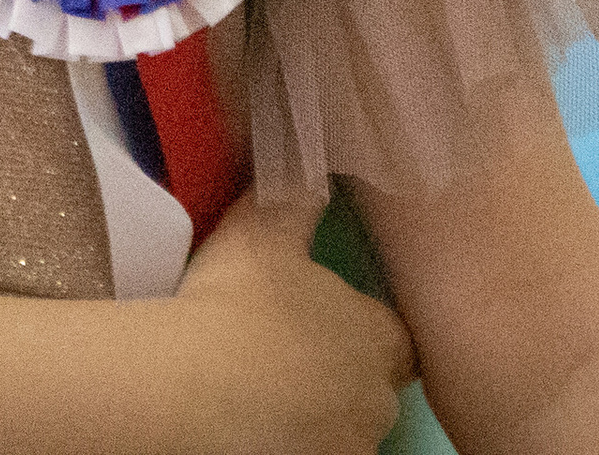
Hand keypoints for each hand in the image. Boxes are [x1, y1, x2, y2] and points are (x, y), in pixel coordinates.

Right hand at [173, 191, 413, 454]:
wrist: (199, 390)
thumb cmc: (237, 303)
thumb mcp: (260, 230)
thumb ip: (294, 200)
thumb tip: (312, 171)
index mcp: (376, 337)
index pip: (399, 338)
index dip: (369, 330)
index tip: (333, 321)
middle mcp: (378, 399)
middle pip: (375, 389)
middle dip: (344, 376)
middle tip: (291, 356)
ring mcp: (350, 447)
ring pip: (345, 431)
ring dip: (318, 415)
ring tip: (265, 392)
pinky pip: (314, 452)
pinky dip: (294, 441)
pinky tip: (256, 425)